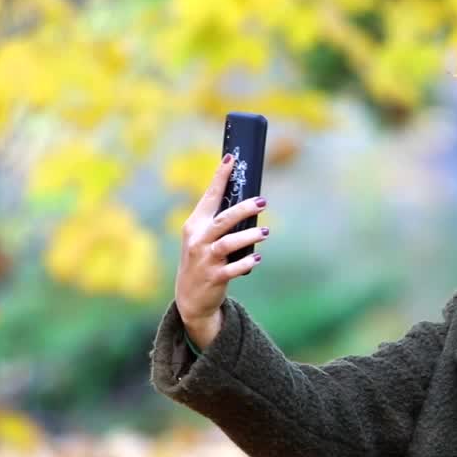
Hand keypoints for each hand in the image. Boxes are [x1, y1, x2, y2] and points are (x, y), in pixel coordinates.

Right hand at [175, 153, 268, 346]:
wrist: (190, 297)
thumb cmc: (203, 260)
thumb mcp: (203, 239)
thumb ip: (219, 222)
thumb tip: (249, 202)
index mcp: (194, 225)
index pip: (209, 197)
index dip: (220, 177)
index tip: (231, 159)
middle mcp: (198, 240)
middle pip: (222, 220)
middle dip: (243, 209)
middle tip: (262, 201)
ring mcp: (205, 259)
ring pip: (227, 244)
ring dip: (248, 237)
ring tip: (266, 233)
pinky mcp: (214, 277)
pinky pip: (232, 269)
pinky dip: (245, 263)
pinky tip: (257, 259)